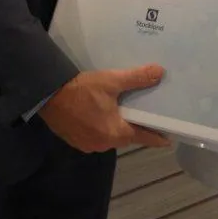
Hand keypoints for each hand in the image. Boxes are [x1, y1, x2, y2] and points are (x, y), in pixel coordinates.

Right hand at [40, 64, 169, 152]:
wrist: (49, 95)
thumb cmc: (83, 90)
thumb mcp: (112, 81)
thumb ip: (137, 78)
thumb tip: (160, 72)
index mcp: (116, 133)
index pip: (143, 138)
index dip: (156, 137)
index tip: (169, 140)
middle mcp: (104, 145)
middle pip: (126, 136)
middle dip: (134, 127)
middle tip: (143, 115)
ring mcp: (88, 145)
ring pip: (110, 136)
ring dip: (115, 127)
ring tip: (120, 112)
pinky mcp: (76, 142)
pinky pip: (96, 136)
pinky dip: (101, 127)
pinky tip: (99, 115)